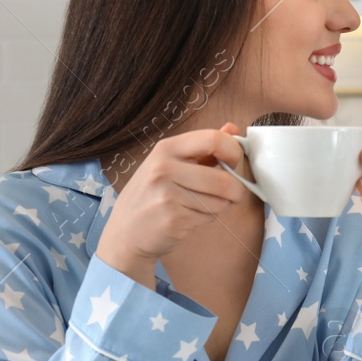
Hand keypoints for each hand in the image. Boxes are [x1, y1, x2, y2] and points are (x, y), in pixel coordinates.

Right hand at [94, 124, 255, 287]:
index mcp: (166, 149)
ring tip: (203, 205)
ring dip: (222, 205)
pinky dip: (208, 218)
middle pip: (223, 178)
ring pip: (220, 200)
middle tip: (233, 194)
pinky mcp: (174, 219)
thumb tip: (232, 128)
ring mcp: (167, 195)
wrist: (125, 233)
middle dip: (236, 190)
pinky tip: (190, 216)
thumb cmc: (151, 195)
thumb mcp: (169, 163)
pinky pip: (210, 216)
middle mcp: (164, 169)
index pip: (213, 139)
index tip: (234, 162)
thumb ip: (203, 148)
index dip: (234, 151)